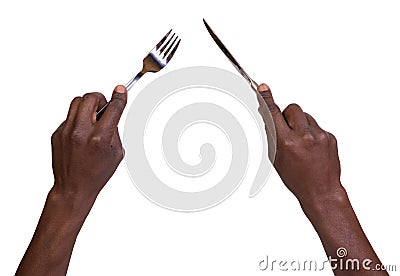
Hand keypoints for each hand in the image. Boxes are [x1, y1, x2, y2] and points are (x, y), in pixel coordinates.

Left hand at [51, 85, 126, 201]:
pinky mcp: (57, 133)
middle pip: (90, 97)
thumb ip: (114, 130)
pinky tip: (81, 134)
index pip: (112, 108)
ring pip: (77, 102)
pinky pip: (69, 117)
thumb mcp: (116, 153)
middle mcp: (81, 132)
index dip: (119, 96)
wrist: (73, 188)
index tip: (121, 90)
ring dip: (88, 105)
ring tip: (92, 118)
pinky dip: (78, 120)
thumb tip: (112, 112)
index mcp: (100, 138)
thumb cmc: (96, 173)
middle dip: (100, 98)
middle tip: (103, 106)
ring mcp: (66, 132)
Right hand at [257, 83, 387, 275]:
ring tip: (302, 144)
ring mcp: (320, 135)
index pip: (274, 114)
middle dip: (288, 116)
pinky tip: (312, 149)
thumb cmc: (297, 179)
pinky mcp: (330, 137)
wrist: (321, 191)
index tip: (263, 88)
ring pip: (306, 117)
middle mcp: (304, 136)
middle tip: (288, 130)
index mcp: (287, 142)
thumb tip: (270, 119)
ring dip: (301, 125)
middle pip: (293, 109)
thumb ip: (273, 136)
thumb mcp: (277, 159)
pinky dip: (312, 133)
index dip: (267, 99)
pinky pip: (317, 126)